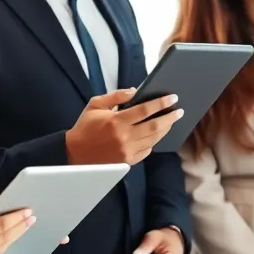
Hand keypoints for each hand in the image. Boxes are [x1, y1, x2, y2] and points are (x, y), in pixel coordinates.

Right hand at [0, 190, 33, 253]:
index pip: (1, 224)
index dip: (17, 217)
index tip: (28, 211)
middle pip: (7, 236)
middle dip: (22, 226)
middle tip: (32, 218)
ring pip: (4, 247)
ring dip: (16, 236)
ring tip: (24, 226)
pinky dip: (4, 246)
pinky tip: (10, 238)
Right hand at [65, 88, 184, 164]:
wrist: (74, 153)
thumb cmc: (85, 126)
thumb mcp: (95, 104)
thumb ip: (116, 96)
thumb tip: (135, 91)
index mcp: (116, 121)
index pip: (145, 110)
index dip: (161, 103)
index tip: (173, 97)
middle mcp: (124, 137)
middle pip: (154, 127)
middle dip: (170, 117)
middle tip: (179, 111)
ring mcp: (127, 151)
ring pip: (154, 140)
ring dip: (165, 129)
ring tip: (172, 121)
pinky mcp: (127, 161)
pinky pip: (147, 150)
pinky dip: (154, 142)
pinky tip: (158, 134)